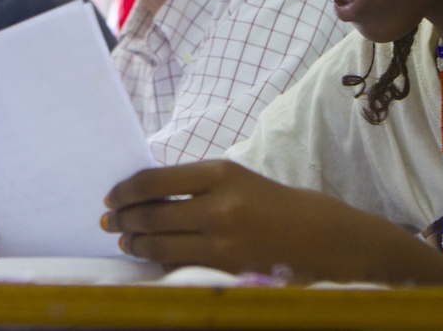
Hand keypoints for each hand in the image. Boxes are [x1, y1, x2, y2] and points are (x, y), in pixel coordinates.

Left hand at [102, 160, 442, 284]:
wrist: (334, 242)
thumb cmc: (288, 207)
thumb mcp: (244, 181)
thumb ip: (203, 186)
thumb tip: (153, 195)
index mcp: (221, 172)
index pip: (153, 180)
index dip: (124, 190)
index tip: (112, 197)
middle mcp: (218, 204)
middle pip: (150, 213)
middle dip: (123, 219)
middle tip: (109, 221)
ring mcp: (222, 241)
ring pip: (158, 243)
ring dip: (134, 242)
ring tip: (124, 241)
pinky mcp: (228, 270)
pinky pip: (178, 266)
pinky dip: (158, 261)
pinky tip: (149, 258)